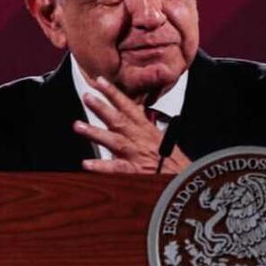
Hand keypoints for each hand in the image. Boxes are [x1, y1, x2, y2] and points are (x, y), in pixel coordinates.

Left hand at [73, 75, 191, 173]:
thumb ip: (150, 130)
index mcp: (148, 131)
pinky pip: (115, 169)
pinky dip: (101, 166)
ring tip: (78, 125)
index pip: (129, 107)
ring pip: (114, 140)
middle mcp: (141, 140)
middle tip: (87, 96)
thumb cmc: (176, 165)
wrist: (187, 183)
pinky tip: (87, 163)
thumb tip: (142, 118)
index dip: (114, 93)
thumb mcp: (165, 142)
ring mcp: (136, 156)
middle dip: (102, 107)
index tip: (100, 82)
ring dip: (95, 132)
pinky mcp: (134, 173)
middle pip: (119, 120)